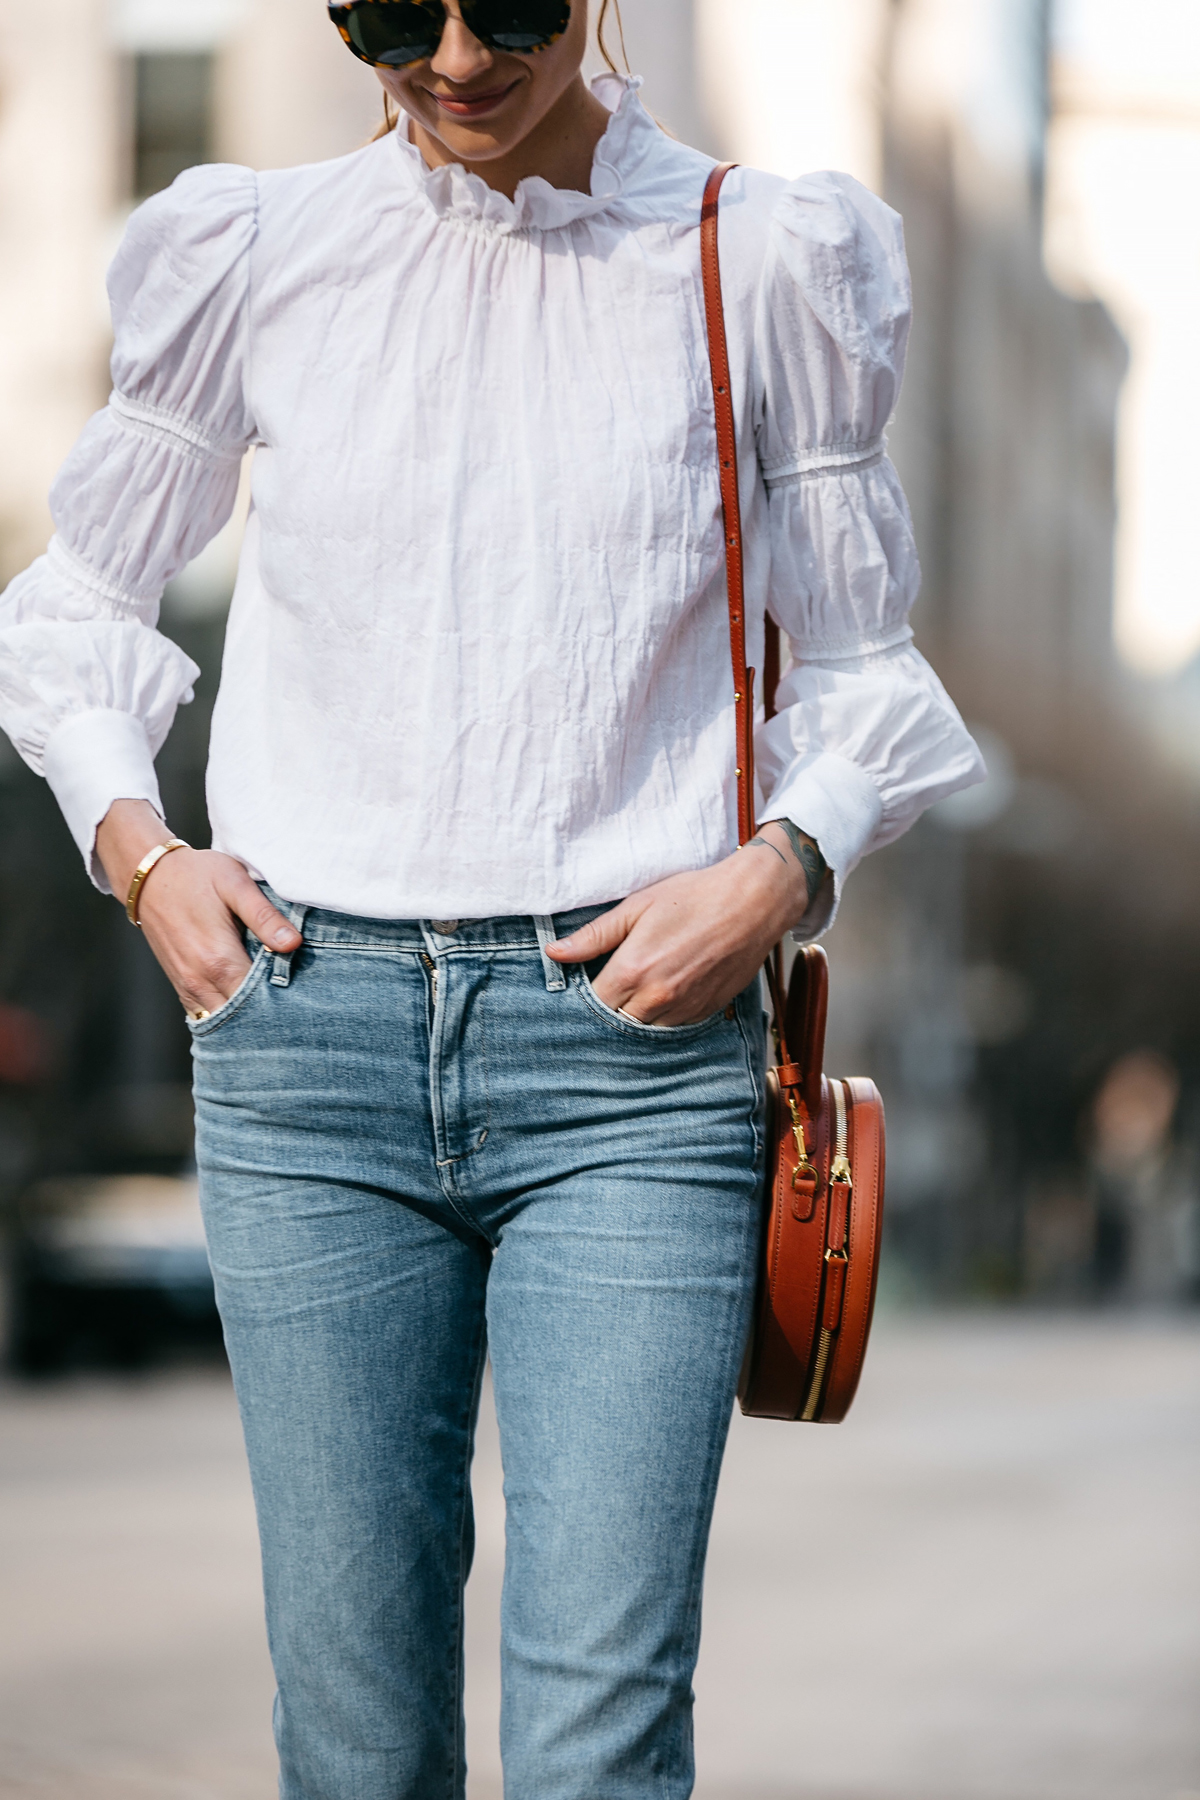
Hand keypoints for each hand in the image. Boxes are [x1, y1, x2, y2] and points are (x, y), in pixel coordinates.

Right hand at [96, 800, 301, 1017]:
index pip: (259, 1001)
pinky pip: (206, 1014)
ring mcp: (187, 986)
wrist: (149, 877)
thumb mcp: (235, 884)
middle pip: (242, 1018)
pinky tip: (247, 1007)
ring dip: (248, 1018)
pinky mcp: (180, 986)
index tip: (305, 998)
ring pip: (223, 1022)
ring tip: (274, 1008)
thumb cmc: (196, 875)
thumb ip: (265, 916)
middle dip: (269, 1015)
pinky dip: (227, 1016)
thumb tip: (293, 944)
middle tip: (295, 1008)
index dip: (285, 1002)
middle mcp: (200, 980)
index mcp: (219, 959)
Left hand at [545, 821, 816, 1025]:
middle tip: (612, 986)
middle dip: (609, 1007)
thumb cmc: (694, 896)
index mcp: (634, 970)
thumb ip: (594, 935)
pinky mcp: (705, 1012)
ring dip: (636, 1014)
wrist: (753, 902)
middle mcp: (657, 997)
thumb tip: (555, 952)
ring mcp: (683, 1008)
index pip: (592, 1003)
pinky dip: (663, 1016)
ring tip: (639, 988)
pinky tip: (665, 991)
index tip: (586, 982)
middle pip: (616, 1021)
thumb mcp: (637, 907)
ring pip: (644, 1029)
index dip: (585, 995)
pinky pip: (672, 1027)